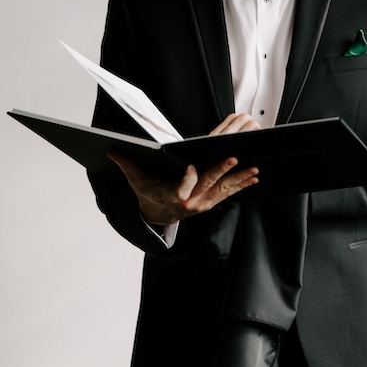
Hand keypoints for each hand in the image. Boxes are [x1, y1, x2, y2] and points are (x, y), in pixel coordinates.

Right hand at [109, 113, 261, 225]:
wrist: (158, 215)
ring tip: (254, 168)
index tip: (191, 167)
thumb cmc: (149, 193)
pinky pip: (228, 194)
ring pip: (222, 190)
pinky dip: (241, 185)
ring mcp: (202, 204)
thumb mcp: (136, 180)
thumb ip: (127, 164)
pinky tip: (254, 177)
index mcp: (170, 195)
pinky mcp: (211, 203)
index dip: (186, 180)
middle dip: (221, 171)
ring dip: (239, 179)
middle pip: (207, 185)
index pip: (180, 189)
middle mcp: (189, 202)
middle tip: (233, 158)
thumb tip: (111, 150)